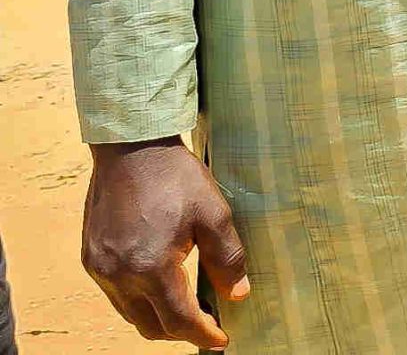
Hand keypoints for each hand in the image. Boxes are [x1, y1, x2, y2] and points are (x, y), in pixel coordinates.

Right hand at [83, 139, 250, 347]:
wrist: (131, 148)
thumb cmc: (175, 177)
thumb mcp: (214, 214)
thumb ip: (227, 258)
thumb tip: (238, 294)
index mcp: (150, 267)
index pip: (178, 320)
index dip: (202, 334)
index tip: (221, 340)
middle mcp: (119, 275)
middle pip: (151, 325)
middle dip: (181, 331)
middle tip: (208, 323)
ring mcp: (100, 268)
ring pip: (130, 314)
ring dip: (158, 317)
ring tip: (187, 307)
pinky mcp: (90, 258)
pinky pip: (115, 295)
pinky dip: (139, 300)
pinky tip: (160, 286)